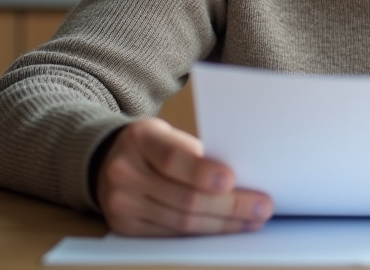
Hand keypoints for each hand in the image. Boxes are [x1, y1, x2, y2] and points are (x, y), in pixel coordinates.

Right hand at [95, 117, 272, 235]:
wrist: (108, 161)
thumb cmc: (153, 145)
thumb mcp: (168, 133)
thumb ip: (195, 152)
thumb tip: (242, 178)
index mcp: (140, 139)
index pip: (173, 158)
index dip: (203, 172)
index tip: (232, 180)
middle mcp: (125, 172)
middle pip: (184, 198)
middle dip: (229, 206)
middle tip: (261, 208)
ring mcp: (121, 204)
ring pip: (181, 222)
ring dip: (223, 224)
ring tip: (252, 221)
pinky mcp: (126, 227)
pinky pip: (172, 235)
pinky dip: (203, 233)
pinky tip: (226, 228)